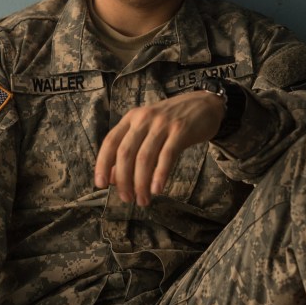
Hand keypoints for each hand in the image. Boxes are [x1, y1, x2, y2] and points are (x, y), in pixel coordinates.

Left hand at [94, 90, 223, 205]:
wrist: (204, 104)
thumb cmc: (171, 122)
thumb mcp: (147, 130)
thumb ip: (130, 150)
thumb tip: (113, 178)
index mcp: (131, 118)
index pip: (110, 142)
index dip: (102, 164)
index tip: (100, 184)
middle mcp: (144, 119)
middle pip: (126, 153)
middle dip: (124, 180)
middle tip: (127, 198)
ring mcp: (162, 124)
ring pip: (145, 157)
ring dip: (141, 183)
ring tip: (143, 200)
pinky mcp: (181, 130)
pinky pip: (167, 156)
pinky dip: (160, 175)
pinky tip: (157, 189)